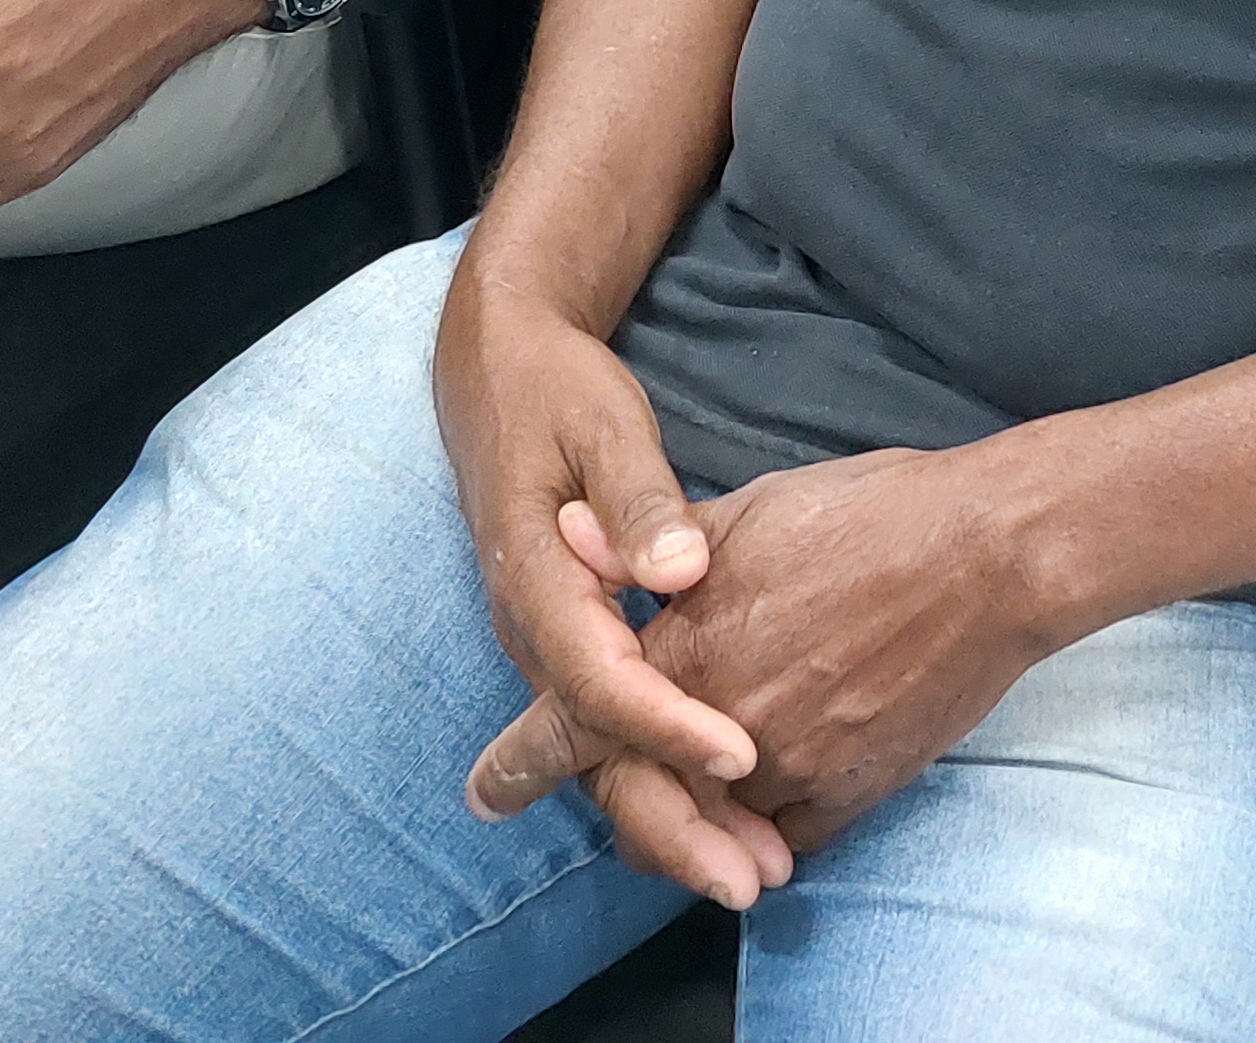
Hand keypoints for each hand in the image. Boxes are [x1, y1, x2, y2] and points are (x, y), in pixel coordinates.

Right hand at [454, 296, 783, 909]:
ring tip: (760, 869)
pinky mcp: (580, 648)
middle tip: (751, 878)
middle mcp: (537, 634)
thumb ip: (635, 501)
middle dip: (673, 821)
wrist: (495, 379)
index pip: (602, 680)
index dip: (671, 724)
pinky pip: (618, 735)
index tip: (744, 757)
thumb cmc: (555, 397)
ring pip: (609, 758)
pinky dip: (672, 778)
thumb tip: (674, 570)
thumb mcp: (599, 428)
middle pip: (599, 753)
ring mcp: (555, 648)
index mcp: (539, 582)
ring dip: (679, 816)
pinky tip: (733, 816)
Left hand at [475, 443, 1057, 872]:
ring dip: (677, 823)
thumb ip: (647, 543)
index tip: (484, 789)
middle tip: (580, 805)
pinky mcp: (851, 792)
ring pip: (704, 831)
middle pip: (634, 799)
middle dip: (603, 805)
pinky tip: (751, 810)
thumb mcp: (750, 510)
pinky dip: (755, 831)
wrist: (993, 556)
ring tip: (666, 805)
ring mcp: (794, 770)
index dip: (523, 759)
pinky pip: (780, 840)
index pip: (578, 724)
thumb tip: (565, 531)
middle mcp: (730, 728)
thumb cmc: (872, 515)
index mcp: (693, 653)